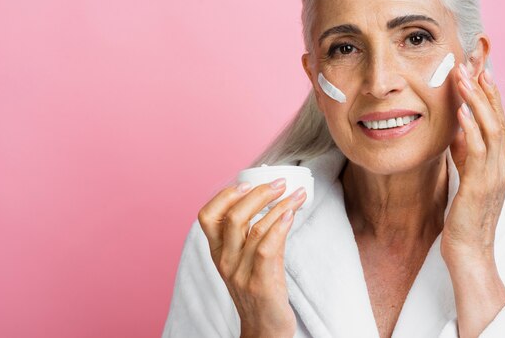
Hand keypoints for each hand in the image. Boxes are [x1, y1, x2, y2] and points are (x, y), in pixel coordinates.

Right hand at [198, 178, 305, 337]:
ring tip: (296, 194)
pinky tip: (292, 214)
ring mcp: (241, 273)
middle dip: (259, 194)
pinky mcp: (260, 284)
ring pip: (255, 228)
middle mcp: (225, 261)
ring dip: (280, 205)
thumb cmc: (259, 290)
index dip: (224, 195)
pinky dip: (280, 226)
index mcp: (218, 252)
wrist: (264, 330)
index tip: (246, 182)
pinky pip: (267, 247)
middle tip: (280, 183)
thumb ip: (255, 233)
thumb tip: (276, 201)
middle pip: (233, 216)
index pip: (207, 216)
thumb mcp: (248, 259)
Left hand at [441, 63, 504, 263]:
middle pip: (498, 119)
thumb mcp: (466, 177)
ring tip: (464, 79)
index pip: (498, 121)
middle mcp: (502, 165)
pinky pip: (478, 151)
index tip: (479, 72)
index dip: (490, 96)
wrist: (469, 250)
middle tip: (472, 65)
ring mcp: (494, 175)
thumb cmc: (465, 215)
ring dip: (476, 102)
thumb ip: (465, 154)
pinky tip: (461, 113)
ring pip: (490, 129)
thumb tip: (459, 130)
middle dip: (485, 91)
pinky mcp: (480, 186)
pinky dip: (471, 129)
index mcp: (500, 163)